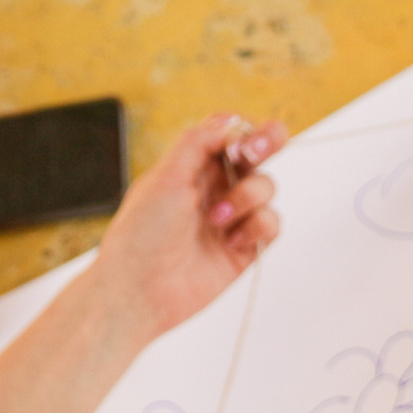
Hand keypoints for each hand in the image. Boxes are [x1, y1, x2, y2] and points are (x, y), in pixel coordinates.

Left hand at [87, 113, 287, 339]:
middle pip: (258, 152)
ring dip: (246, 198)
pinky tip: (231, 241)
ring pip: (266, 187)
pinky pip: (271, 223)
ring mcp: (232, 216)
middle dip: (267, 143)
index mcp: (192, 165)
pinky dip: (257, 227)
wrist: (141, 291)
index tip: (243, 141)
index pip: (230, 133)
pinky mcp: (245, 247)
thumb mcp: (166, 176)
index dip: (244, 130)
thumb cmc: (142, 234)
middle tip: (255, 152)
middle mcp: (214, 186)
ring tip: (217, 220)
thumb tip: (232, 122)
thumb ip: (199, 142)